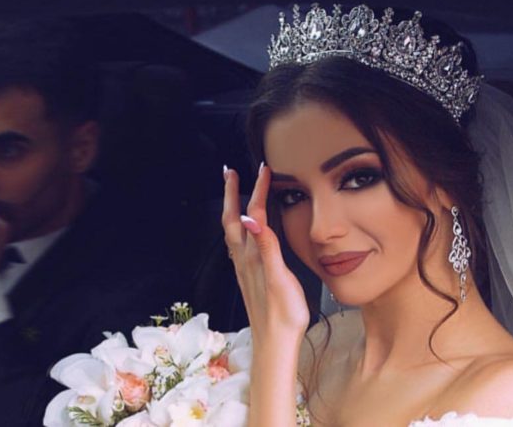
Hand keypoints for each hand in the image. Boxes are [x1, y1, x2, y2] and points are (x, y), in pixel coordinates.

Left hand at [222, 164, 309, 342]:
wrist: (274, 343)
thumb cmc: (282, 313)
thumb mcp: (279, 277)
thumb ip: (266, 245)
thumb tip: (251, 216)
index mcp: (252, 255)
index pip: (254, 213)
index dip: (258, 190)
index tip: (264, 168)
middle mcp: (244, 259)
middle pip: (233, 219)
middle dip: (232, 193)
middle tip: (230, 171)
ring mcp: (244, 268)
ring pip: (234, 231)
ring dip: (233, 208)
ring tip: (234, 193)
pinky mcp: (249, 277)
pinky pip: (238, 244)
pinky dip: (239, 227)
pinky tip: (244, 231)